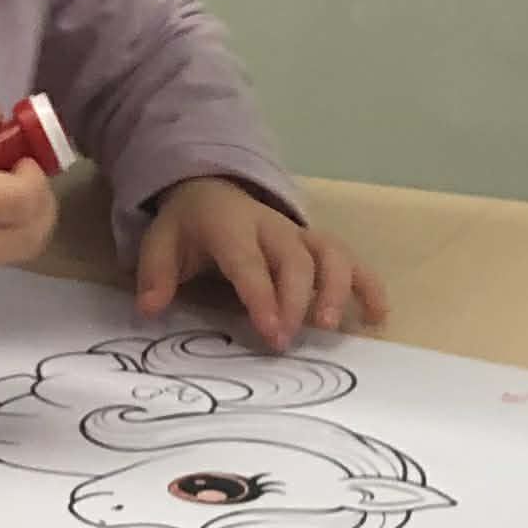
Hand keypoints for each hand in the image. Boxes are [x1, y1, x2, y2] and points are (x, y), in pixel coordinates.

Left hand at [135, 177, 386, 348]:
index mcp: (232, 228)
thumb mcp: (159, 243)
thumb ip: (155, 275)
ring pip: (330, 254)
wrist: (212, 187)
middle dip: (297, 301)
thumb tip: (149, 309)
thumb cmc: (188, 226)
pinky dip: (368, 284)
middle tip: (291, 340)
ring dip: (338, 289)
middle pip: (295, 261)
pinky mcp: (317, 243)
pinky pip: (349, 259)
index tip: (272, 332)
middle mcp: (272, 228)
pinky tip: (378, 316)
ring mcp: (299, 234)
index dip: (262, 297)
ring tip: (334, 327)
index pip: (250, 264)